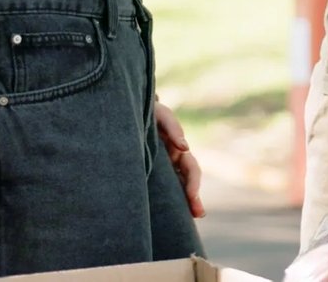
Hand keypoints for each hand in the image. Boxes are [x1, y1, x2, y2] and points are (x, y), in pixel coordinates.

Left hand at [154, 102, 205, 217]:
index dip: (192, 181)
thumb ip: (173, 128)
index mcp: (177, 149)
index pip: (191, 168)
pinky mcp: (152, 173)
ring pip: (179, 186)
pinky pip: (164, 189)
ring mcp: (164, 167)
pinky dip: (172, 201)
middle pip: (188, 181)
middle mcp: (173, 160)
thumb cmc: (147, 112)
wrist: (129, 112)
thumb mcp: (160, 115)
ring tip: (195, 216)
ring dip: (187, 201)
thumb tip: (186, 147)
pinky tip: (174, 215)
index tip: (192, 195)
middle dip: (193, 196)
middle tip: (198, 213)